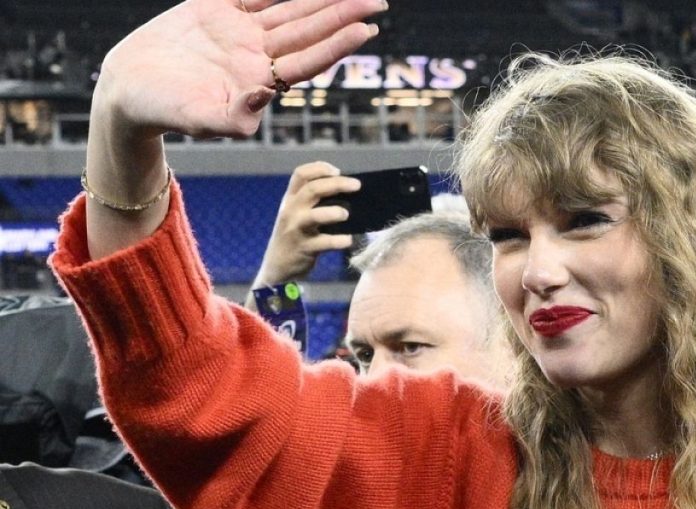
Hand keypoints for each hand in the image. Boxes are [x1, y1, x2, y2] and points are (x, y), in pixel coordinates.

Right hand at [96, 0, 385, 138]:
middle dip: (343, 14)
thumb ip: (232, 118)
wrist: (128, 93)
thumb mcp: (198, 120)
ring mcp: (238, 32)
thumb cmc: (164, 114)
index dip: (338, 43)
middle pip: (309, 30)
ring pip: (288, 7)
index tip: (367, 28)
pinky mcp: (215, 10)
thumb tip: (262, 98)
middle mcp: (257, 55)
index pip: (309, 60)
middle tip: (378, 0)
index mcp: (260, 81)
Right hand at [249, 162, 357, 299]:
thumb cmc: (296, 235)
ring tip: (346, 214)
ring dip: (332, 213)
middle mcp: (291, 210)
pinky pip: (323, 243)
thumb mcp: (297, 213)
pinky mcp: (303, 248)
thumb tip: (347, 188)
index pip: (301, 174)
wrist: (278, 266)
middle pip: (312, 189)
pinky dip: (338, 241)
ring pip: (313, 216)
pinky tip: (348, 240)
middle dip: (336, 184)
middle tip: (356, 185)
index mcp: (290, 198)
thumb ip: (314, 200)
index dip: (320, 168)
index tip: (338, 171)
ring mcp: (296, 229)